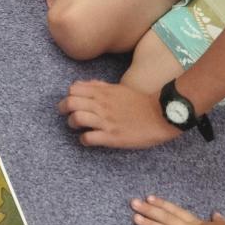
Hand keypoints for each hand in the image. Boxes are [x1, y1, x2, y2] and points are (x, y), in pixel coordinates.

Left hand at [58, 80, 179, 148]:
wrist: (161, 114)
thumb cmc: (140, 102)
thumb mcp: (118, 88)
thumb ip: (99, 86)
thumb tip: (82, 85)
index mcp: (103, 92)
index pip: (74, 89)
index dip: (69, 96)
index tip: (71, 102)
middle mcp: (102, 105)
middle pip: (70, 103)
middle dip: (63, 109)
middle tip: (66, 115)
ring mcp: (106, 121)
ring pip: (76, 118)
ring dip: (72, 124)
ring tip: (77, 127)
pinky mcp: (112, 137)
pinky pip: (89, 137)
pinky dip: (83, 139)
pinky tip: (87, 139)